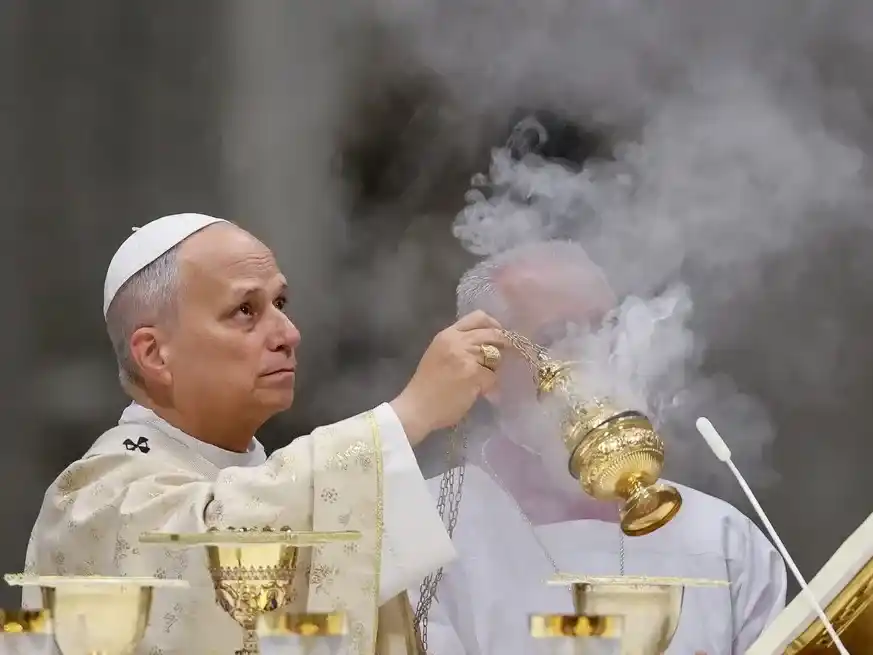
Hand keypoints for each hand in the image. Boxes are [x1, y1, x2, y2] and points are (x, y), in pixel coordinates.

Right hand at [391, 311, 508, 444]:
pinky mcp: (473, 374)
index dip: (494, 324)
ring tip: (482, 379)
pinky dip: (490, 386)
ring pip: (495, 356)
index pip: (478, 317)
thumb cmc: (427, 385)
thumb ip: (459, 345)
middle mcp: (457, 341)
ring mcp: (466, 357)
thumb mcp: (438, 354)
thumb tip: (486, 345)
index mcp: (447, 335)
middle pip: (492, 333)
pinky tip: (480, 392)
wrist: (417, 407)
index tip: (498, 334)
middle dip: (502, 345)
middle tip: (503, 357)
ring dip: (493, 369)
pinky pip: (493, 377)